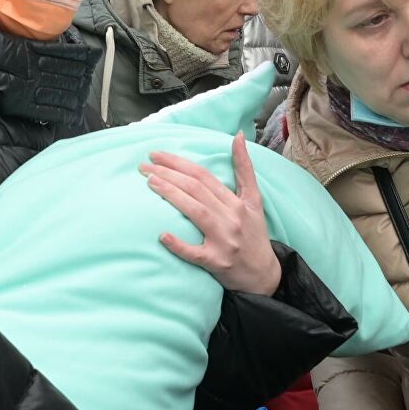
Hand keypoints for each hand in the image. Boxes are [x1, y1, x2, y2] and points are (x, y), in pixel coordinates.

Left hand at [141, 134, 281, 295]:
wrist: (264, 274)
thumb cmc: (254, 233)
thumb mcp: (254, 199)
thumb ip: (244, 168)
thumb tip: (237, 135)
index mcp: (237, 201)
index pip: (204, 176)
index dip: (179, 163)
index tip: (156, 155)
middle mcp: (231, 217)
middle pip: (196, 189)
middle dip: (168, 174)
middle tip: (144, 166)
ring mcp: (224, 240)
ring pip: (196, 212)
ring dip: (171, 195)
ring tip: (150, 183)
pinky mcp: (217, 262)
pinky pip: (195, 253)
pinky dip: (179, 245)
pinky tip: (162, 235)